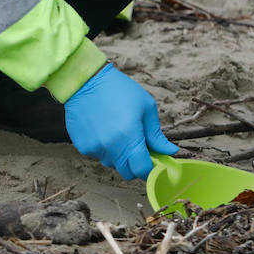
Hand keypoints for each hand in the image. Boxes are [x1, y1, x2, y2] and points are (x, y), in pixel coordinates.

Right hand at [64, 63, 177, 179]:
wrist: (86, 80)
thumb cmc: (119, 89)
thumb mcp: (146, 107)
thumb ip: (157, 135)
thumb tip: (170, 151)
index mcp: (129, 137)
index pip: (142, 170)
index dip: (149, 169)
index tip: (152, 162)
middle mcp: (111, 147)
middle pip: (126, 172)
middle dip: (134, 164)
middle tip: (136, 147)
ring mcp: (95, 148)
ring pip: (111, 163)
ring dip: (118, 156)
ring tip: (116, 133)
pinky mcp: (82, 146)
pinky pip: (98, 155)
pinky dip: (103, 148)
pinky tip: (102, 129)